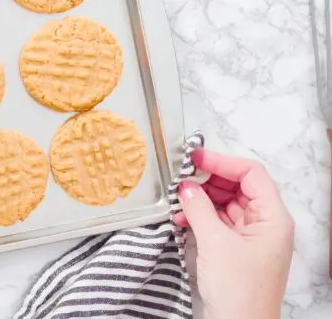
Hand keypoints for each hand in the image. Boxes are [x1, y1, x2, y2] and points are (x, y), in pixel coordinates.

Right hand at [173, 150, 293, 318]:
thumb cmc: (240, 292)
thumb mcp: (215, 242)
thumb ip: (199, 208)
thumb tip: (186, 187)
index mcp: (273, 218)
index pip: (251, 174)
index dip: (222, 162)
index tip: (195, 159)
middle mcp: (265, 224)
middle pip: (237, 186)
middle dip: (208, 181)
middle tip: (181, 179)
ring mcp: (250, 237)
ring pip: (224, 204)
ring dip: (200, 200)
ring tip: (178, 202)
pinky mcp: (235, 249)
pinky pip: (217, 222)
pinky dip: (199, 217)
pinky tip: (182, 219)